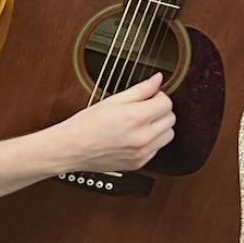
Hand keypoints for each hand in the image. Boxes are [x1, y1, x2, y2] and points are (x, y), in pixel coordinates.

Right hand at [39, 74, 174, 173]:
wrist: (72, 148)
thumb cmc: (87, 123)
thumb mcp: (113, 100)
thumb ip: (140, 89)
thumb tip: (158, 79)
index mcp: (137, 117)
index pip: (167, 103)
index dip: (159, 96)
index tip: (150, 96)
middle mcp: (143, 136)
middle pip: (171, 119)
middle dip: (161, 110)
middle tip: (145, 107)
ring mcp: (143, 152)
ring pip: (169, 135)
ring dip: (160, 126)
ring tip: (142, 122)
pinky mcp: (140, 163)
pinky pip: (157, 149)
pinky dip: (152, 141)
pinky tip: (135, 135)